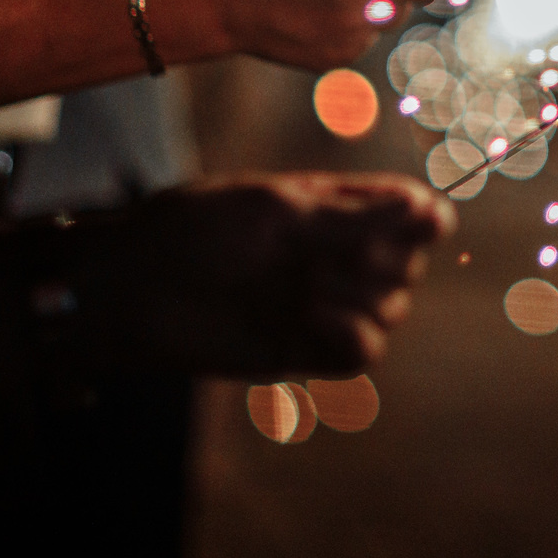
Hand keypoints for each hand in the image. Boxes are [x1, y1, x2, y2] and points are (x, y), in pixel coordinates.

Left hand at [77, 173, 455, 377]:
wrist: (130, 290)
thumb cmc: (194, 231)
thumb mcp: (276, 210)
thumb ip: (354, 215)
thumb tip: (427, 207)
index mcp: (333, 207)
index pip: (410, 209)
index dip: (422, 213)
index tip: (416, 215)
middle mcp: (335, 256)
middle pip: (408, 262)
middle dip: (384, 257)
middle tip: (328, 252)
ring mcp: (323, 304)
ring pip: (393, 306)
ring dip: (362, 295)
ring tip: (304, 285)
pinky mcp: (305, 350)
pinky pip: (364, 350)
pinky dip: (354, 333)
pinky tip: (312, 316)